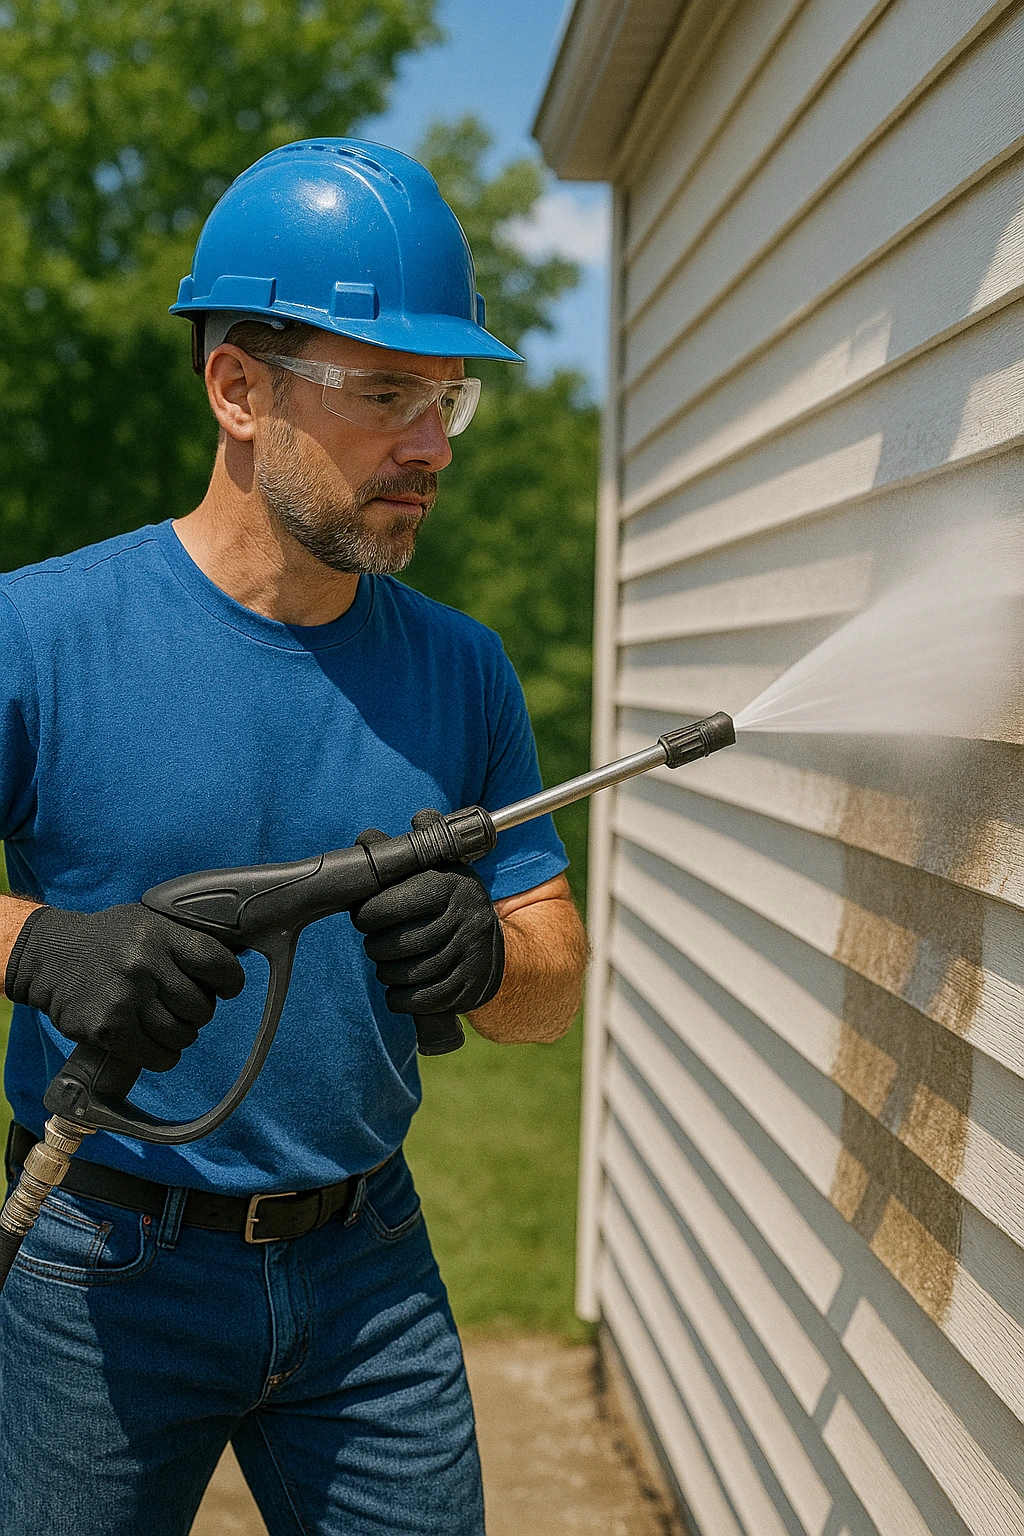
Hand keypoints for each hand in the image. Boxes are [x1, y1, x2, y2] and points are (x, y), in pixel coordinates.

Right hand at [4, 903, 245, 1071]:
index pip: (217, 964)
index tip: (225, 987)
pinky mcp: (107, 1029)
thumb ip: (183, 940)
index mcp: (159, 934)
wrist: (47, 956)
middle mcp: (143, 965)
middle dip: (198, 1010)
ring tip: (162, 1021)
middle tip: (180, 1005)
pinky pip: (159, 1057)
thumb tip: (229, 964)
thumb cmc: (106, 940)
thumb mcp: (147, 922)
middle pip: (201, 1006)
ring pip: (183, 1035)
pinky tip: (150, 1041)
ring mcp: (125, 999)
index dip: (230, 981)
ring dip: (179, 1034)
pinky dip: (162, 1054)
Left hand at [351, 830, 504, 1016]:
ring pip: (408, 974)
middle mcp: (466, 919)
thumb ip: (401, 849)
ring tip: (387, 963)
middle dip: (376, 947)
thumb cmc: (447, 899)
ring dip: (387, 973)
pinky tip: (398, 989)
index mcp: (451, 885)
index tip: (363, 916)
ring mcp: (471, 955)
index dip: (367, 914)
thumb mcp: (434, 865)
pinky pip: (421, 1000)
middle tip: (375, 943)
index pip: (391, 904)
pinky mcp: (471, 987)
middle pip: (398, 944)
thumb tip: (367, 839)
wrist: (489, 940)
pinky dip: (400, 998)